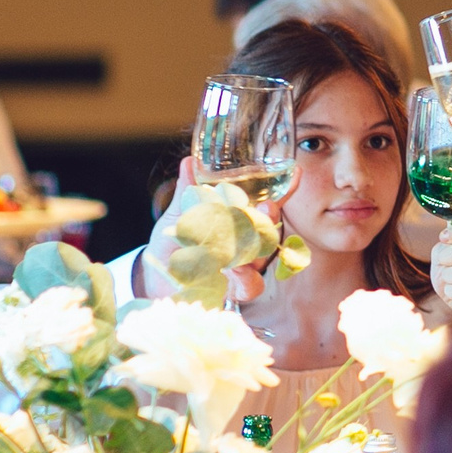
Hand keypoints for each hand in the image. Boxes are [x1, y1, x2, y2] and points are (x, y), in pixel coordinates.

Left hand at [140, 159, 279, 304]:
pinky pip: (251, 285)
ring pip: (263, 258)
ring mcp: (243, 268)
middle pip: (269, 230)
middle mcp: (246, 244)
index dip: (283, 191)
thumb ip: (188, 191)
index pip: (265, 205)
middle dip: (270, 218)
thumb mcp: (179, 214)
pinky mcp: (235, 291)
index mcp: (237, 221)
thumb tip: (190, 161)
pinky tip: (233, 270)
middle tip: (266, 208)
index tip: (296, 174)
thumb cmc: (172, 242)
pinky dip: (245, 277)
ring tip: (241, 245)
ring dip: (255, 251)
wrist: (155, 276)